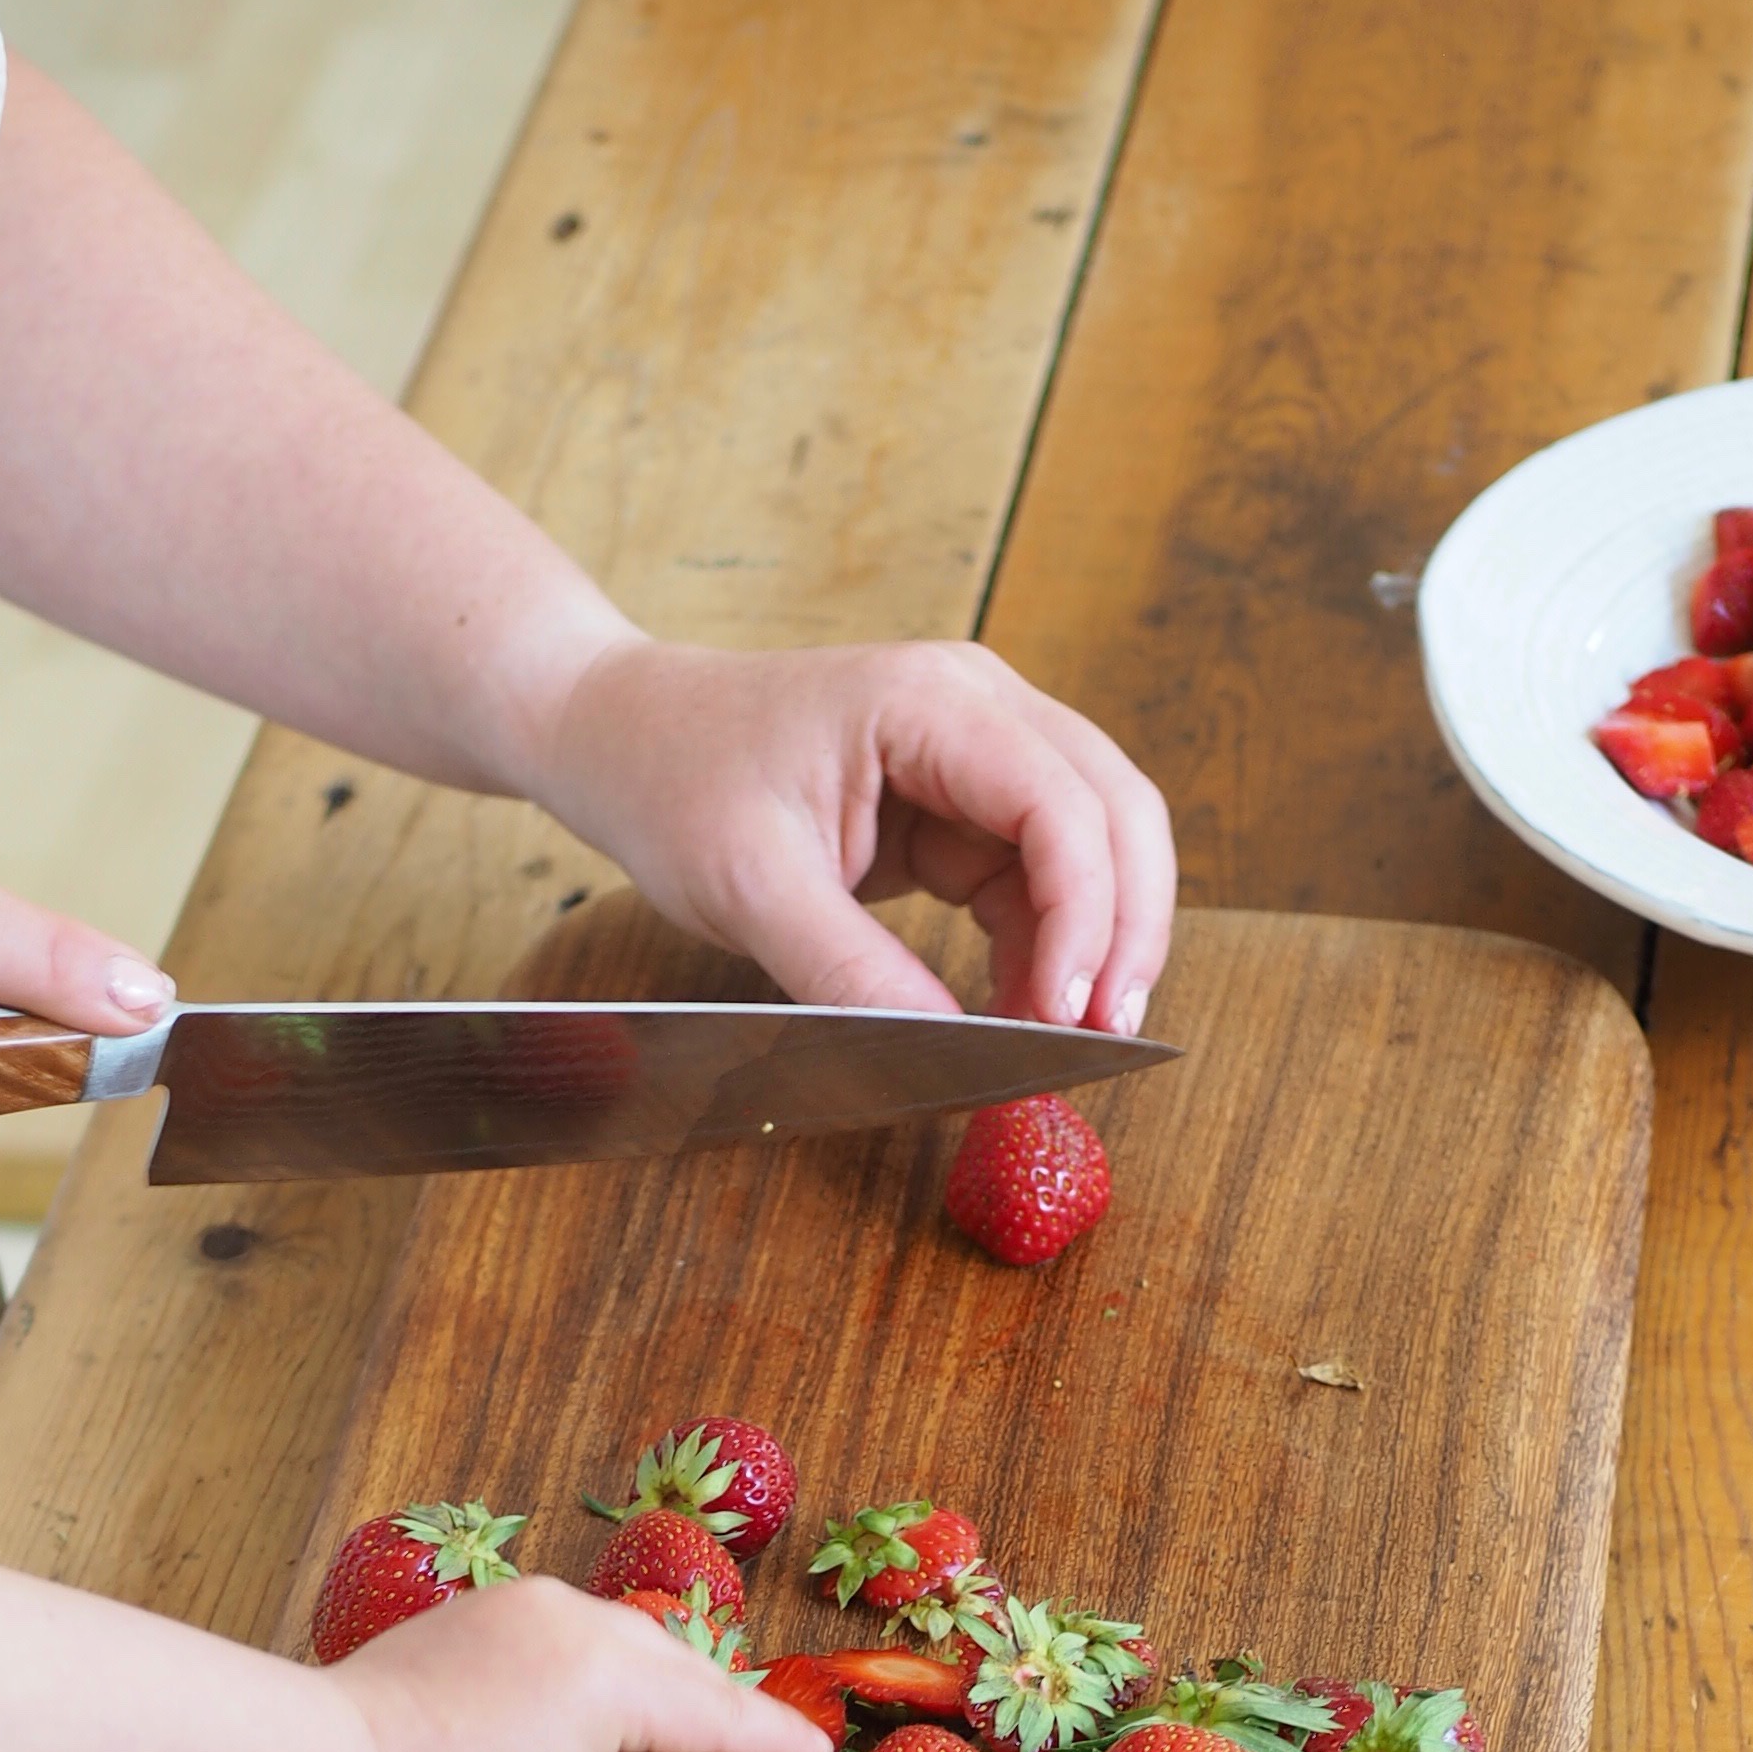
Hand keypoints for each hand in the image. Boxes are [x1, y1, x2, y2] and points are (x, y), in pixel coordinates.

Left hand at [322, 1580, 833, 1751]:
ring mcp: (529, 1607)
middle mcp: (582, 1623)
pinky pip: (574, 1634)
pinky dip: (605, 1671)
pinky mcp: (485, 1610)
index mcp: (615, 1678)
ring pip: (626, 1642)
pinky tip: (596, 1712)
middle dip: (722, 1710)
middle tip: (759, 1748)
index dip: (771, 1740)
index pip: (718, 1714)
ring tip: (682, 1732)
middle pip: (680, 1668)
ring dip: (662, 1686)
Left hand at [524, 633, 1175, 1040]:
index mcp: (930, 701)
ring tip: (1065, 1037)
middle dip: (1125, 925)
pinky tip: (1024, 1008)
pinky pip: (1038, 875)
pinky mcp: (960, 806)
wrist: (627, 744)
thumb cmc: (675, 783)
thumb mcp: (750, 887)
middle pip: (1114, 809)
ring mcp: (977, 753)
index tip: (1067, 1014)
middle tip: (1105, 1035)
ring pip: (1093, 843)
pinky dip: (1046, 944)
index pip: (1060, 800)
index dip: (1088, 911)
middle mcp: (978, 708)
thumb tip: (951, 1050)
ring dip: (1094, 940)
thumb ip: (850, 970)